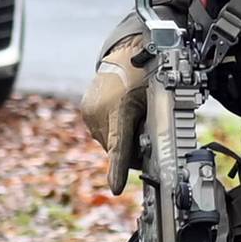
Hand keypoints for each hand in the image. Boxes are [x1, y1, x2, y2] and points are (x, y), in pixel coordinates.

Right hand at [80, 34, 146, 187]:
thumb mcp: (155, 100)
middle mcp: (99, 112)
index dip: (118, 169)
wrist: (127, 53)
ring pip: (108, 143)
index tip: (116, 188)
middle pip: (116, 149)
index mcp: (120, 109)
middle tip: (144, 134)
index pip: (119, 146)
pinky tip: (121, 114)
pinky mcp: (85, 112)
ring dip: (120, 139)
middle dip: (130, 149)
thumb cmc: (146, 75)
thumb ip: (151, 128)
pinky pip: (101, 132)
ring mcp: (89, 113)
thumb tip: (149, 155)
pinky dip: (112, 130)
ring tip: (131, 117)